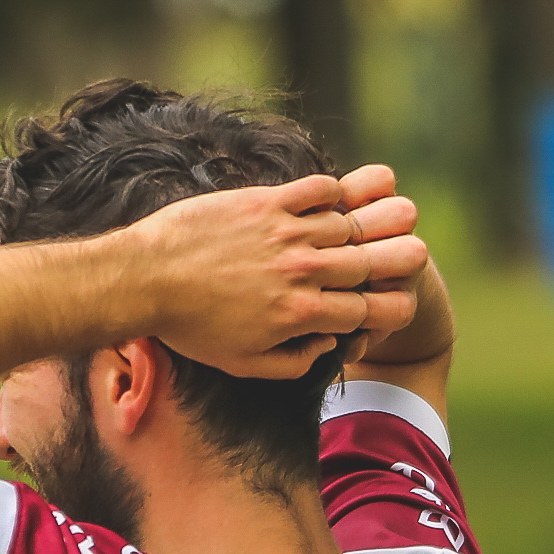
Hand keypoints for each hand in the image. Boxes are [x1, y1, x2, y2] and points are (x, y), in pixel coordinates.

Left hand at [124, 174, 427, 378]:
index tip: (394, 300)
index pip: (369, 309)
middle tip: (406, 253)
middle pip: (372, 263)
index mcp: (301, 315)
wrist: (146, 279)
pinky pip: (319, 190)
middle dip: (397, 260)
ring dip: (360, 228)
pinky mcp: (266, 202)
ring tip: (361, 230)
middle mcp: (302, 272)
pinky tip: (330, 201)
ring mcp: (286, 233)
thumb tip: (329, 343)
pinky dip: (333, 194)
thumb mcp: (244, 364)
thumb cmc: (191, 329)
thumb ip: (295, 361)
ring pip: (349, 225)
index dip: (390, 307)